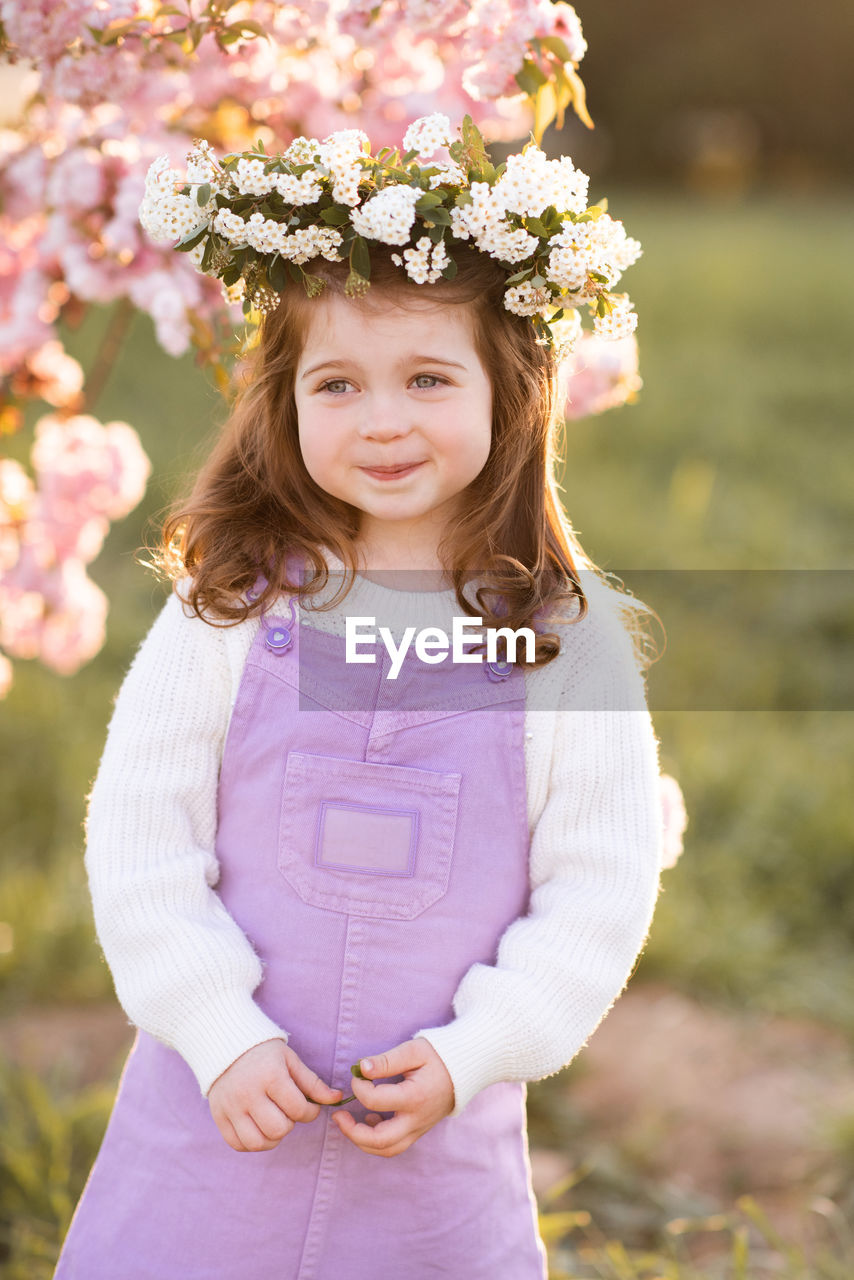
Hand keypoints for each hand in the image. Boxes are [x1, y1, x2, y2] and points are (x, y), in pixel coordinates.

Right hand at [207, 1039, 341, 1151]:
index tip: (309, 1106)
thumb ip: (313, 1083)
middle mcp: (248, 1093)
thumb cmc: (264, 1053)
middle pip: (278, 1129)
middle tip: (288, 1112)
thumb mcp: (290, 1060)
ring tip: (275, 1122)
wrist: (226, 1045)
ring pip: (257, 1142)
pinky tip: (259, 1128)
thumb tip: (337, 1099)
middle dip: (290, 1124)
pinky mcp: (219, 1116)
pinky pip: (238, 1144)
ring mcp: (231, 1107)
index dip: (311, 1112)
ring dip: (272, 1138)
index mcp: (270, 1076)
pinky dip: (252, 1143)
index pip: (298, 1109)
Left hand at [331, 1037, 454, 1157]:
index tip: (356, 1075)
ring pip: (387, 1150)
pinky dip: (376, 1141)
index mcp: (414, 1097)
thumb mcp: (414, 1050)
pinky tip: (369, 1121)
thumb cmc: (438, 1056)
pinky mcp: (418, 1131)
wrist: (465, 1070)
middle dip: (352, 1132)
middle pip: (380, 1141)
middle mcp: (416, 1120)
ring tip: (348, 1123)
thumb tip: (361, 1068)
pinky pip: (394, 1146)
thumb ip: (387, 1060)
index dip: (358, 1088)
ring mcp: (418, 1129)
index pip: (375, 1101)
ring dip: (363, 1141)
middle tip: (338, 1116)